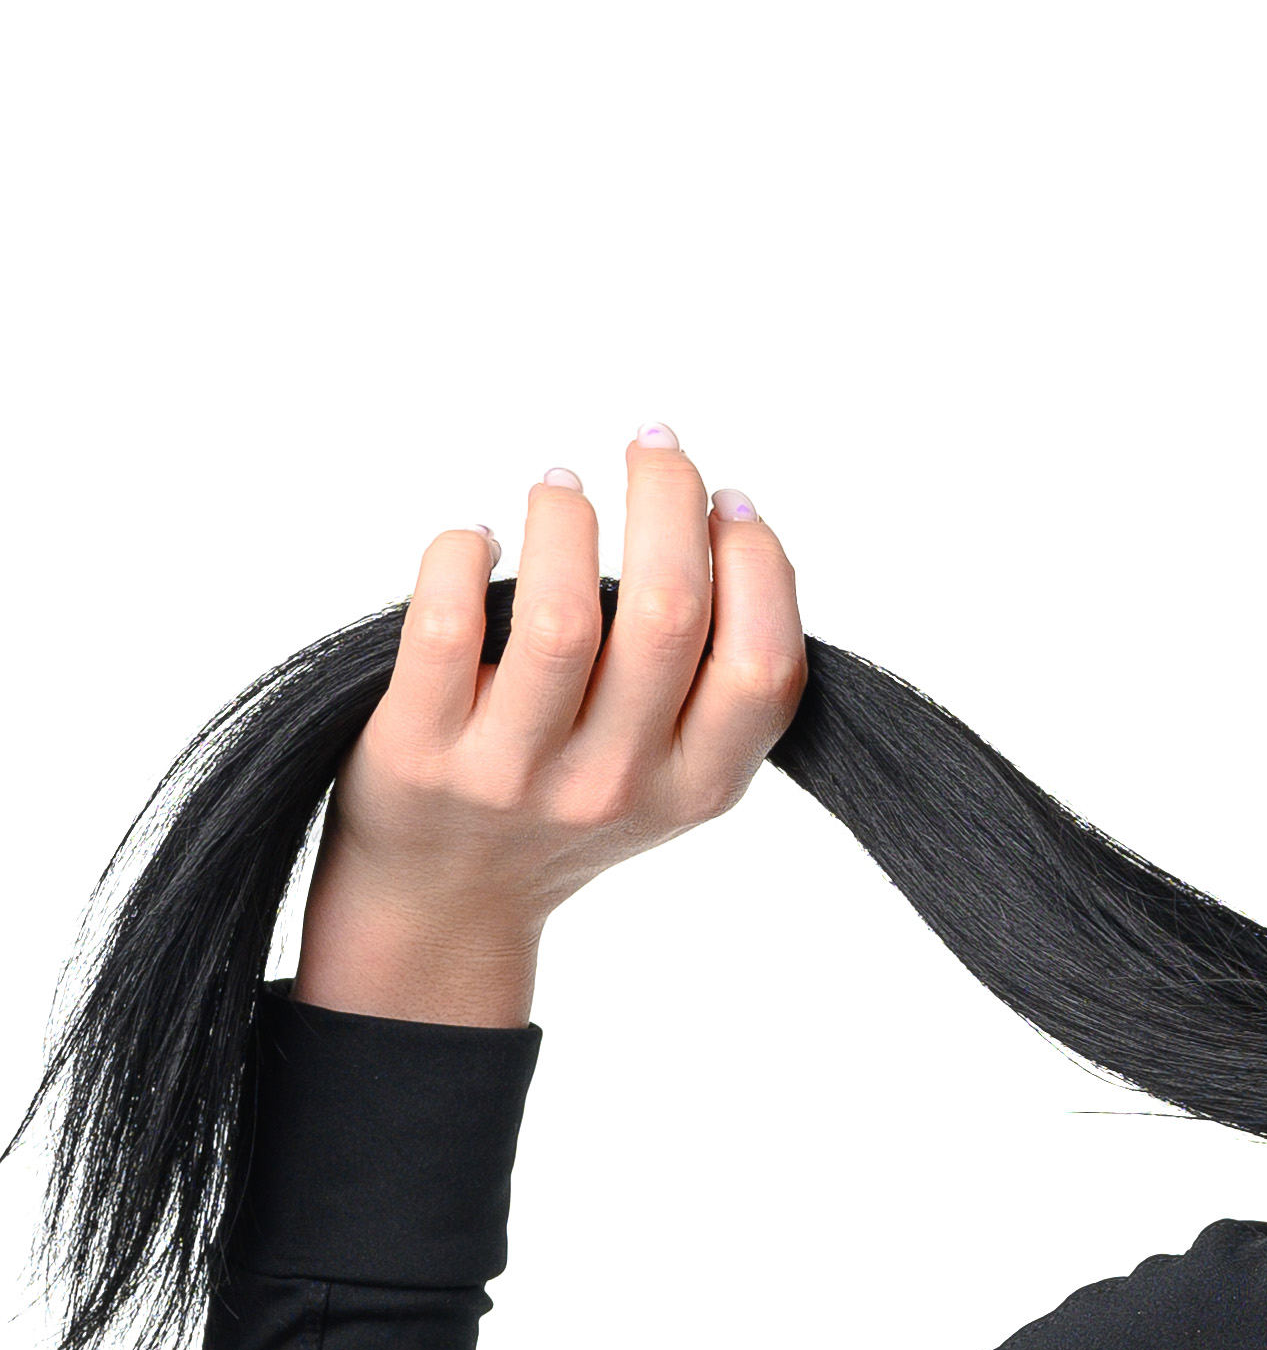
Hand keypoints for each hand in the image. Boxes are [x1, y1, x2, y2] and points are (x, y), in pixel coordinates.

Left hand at [295, 434, 806, 1028]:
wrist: (445, 902)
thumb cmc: (563, 804)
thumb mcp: (667, 776)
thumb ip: (704, 684)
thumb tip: (716, 523)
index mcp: (695, 787)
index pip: (761, 664)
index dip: (757, 563)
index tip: (727, 503)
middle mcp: (613, 785)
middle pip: (666, 614)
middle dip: (667, 497)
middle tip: (651, 447)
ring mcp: (514, 775)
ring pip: (561, 616)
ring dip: (565, 518)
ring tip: (559, 488)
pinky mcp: (420, 754)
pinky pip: (446, 628)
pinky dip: (460, 554)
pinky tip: (472, 539)